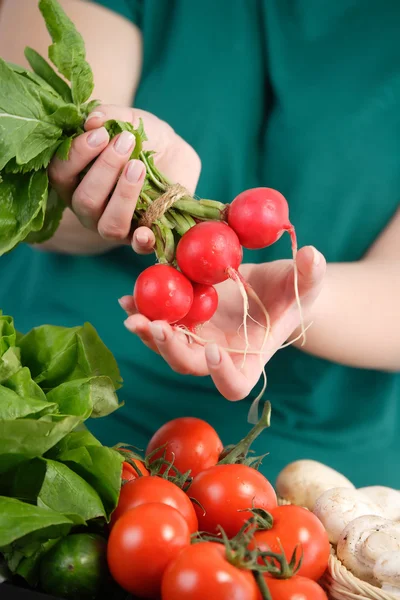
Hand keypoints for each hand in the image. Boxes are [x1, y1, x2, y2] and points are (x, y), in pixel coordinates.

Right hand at [48, 105, 200, 252]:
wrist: (176, 155)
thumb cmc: (143, 138)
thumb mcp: (130, 120)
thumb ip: (110, 117)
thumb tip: (92, 120)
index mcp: (74, 180)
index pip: (60, 173)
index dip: (78, 154)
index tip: (102, 134)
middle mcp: (88, 208)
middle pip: (85, 200)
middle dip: (105, 169)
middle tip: (126, 143)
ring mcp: (113, 225)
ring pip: (108, 224)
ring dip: (123, 196)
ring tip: (138, 167)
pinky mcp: (139, 237)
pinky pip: (136, 246)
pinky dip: (141, 241)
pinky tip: (146, 232)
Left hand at [122, 246, 325, 399]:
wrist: (270, 286)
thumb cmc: (293, 293)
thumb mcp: (305, 284)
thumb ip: (309, 276)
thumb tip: (312, 255)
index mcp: (249, 360)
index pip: (234, 383)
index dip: (222, 374)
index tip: (215, 350)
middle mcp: (218, 357)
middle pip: (190, 366)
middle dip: (171, 349)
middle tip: (158, 327)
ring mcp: (197, 340)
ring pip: (167, 347)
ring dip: (148, 333)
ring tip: (133, 312)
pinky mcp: (183, 320)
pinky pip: (159, 322)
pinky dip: (143, 312)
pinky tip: (128, 297)